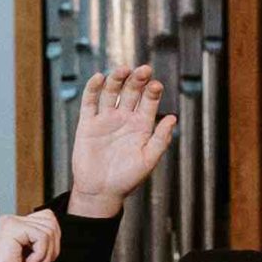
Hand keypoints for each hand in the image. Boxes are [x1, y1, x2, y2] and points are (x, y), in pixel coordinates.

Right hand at [0, 207, 61, 261]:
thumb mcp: (38, 256)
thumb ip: (46, 239)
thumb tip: (55, 227)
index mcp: (16, 225)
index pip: (48, 218)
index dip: (52, 241)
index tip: (40, 260)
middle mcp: (11, 221)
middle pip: (50, 221)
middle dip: (51, 248)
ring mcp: (10, 222)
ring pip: (48, 230)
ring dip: (45, 255)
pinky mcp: (11, 228)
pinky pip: (42, 237)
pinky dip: (41, 256)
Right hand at [65, 67, 177, 217]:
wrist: (101, 191)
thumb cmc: (127, 179)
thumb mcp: (148, 160)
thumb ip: (161, 139)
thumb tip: (173, 118)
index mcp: (141, 126)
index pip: (149, 102)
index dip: (152, 92)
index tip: (156, 85)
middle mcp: (124, 118)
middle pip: (131, 92)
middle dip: (137, 80)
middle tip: (144, 70)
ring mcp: (106, 119)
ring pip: (111, 92)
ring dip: (117, 79)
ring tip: (123, 70)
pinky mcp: (88, 123)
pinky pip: (90, 102)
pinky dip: (93, 88)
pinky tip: (99, 78)